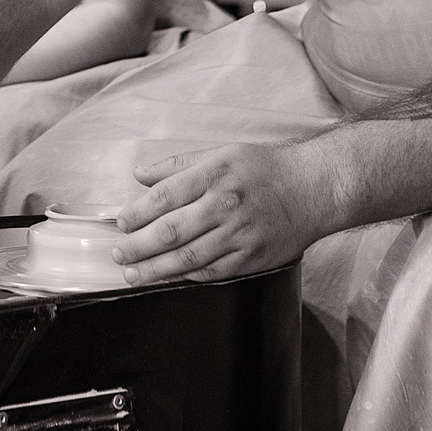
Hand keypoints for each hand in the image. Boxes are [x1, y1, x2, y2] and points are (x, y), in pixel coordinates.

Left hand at [115, 142, 325, 284]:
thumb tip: (139, 174)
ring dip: (155, 269)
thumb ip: (177, 165)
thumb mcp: (220, 153)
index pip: (164, 196)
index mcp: (214, 174)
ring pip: (188, 257)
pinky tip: (168, 278)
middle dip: (138, 246)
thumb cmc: (264, 168)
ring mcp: (239, 234)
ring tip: (132, 274)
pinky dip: (186, 277)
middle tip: (118, 254)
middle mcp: (225, 204)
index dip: (137, 213)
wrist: (313, 188)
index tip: (120, 223)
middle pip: (171, 231)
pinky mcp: (252, 257)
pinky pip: (212, 272)